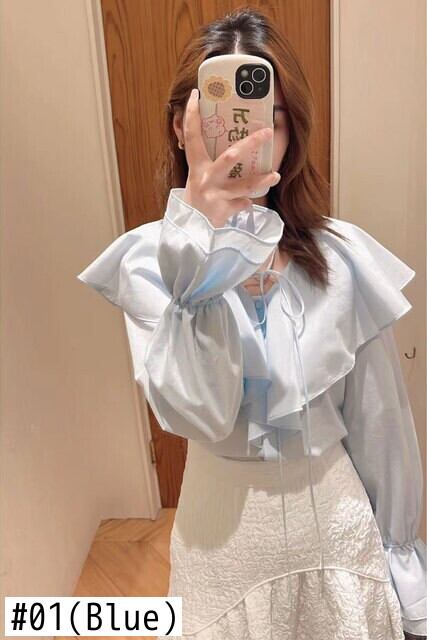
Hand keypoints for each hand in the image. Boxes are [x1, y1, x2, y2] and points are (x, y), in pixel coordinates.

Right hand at [181, 88, 280, 227]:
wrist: (191, 231)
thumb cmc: (199, 200)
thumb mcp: (198, 178)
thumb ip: (210, 163)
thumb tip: (233, 144)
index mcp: (197, 166)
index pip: (192, 135)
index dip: (191, 114)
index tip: (196, 94)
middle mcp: (205, 179)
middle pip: (230, 156)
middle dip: (250, 143)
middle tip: (267, 131)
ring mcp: (214, 195)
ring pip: (243, 186)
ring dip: (261, 180)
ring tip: (275, 175)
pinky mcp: (222, 211)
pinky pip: (242, 204)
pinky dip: (245, 204)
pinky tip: (246, 204)